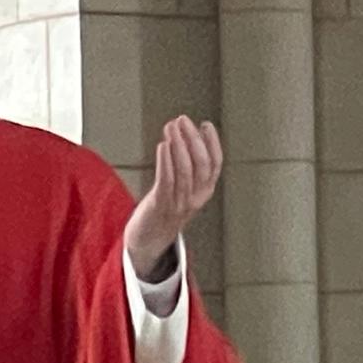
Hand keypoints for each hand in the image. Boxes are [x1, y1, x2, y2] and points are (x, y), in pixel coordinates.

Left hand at [124, 115, 221, 280]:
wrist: (148, 242)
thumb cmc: (163, 211)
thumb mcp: (183, 191)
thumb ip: (188, 169)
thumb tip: (188, 137)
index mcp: (204, 193)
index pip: (215, 164)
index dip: (212, 143)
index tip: (205, 124)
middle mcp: (195, 198)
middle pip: (200, 164)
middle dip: (193, 139)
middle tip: (183, 120)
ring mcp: (179, 203)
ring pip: (185, 170)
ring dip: (178, 145)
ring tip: (172, 127)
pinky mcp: (160, 206)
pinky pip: (167, 181)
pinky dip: (166, 161)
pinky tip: (164, 144)